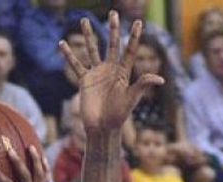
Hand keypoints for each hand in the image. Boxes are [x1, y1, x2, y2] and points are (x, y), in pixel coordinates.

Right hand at [60, 13, 163, 135]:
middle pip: (112, 44)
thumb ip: (142, 85)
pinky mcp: (85, 80)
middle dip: (113, 29)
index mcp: (124, 73)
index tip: (138, 22)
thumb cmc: (119, 116)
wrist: (102, 128)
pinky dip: (69, 55)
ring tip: (85, 20)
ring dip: (88, 35)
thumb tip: (160, 79)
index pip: (130, 50)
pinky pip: (75, 65)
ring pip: (92, 50)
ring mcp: (97, 74)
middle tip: (113, 13)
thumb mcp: (132, 99)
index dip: (134, 36)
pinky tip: (62, 44)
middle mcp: (111, 70)